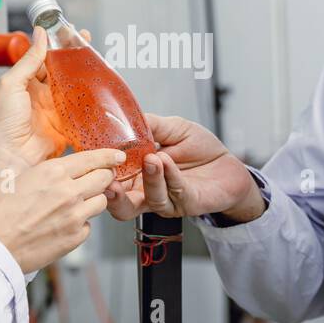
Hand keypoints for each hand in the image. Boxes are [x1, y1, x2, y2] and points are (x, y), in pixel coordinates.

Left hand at [0, 26, 93, 194]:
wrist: (11, 159)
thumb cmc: (2, 125)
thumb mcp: (11, 85)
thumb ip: (28, 60)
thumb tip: (39, 35)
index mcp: (25, 84)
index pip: (44, 58)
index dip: (57, 44)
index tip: (70, 31)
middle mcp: (41, 96)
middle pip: (62, 71)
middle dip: (75, 57)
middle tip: (87, 42)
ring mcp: (55, 111)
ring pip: (74, 89)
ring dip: (85, 76)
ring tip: (97, 61)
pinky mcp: (66, 127)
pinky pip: (81, 112)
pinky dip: (90, 102)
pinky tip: (98, 92)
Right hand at [0, 147, 122, 273]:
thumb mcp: (17, 179)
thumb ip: (45, 173)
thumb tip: (61, 171)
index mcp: (52, 172)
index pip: (94, 158)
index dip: (109, 157)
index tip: (117, 157)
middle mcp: (68, 192)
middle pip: (105, 178)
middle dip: (102, 178)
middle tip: (94, 181)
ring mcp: (74, 216)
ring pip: (101, 202)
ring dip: (91, 201)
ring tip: (72, 206)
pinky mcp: (75, 238)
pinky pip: (89, 226)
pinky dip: (81, 225)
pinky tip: (62, 226)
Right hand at [102, 114, 263, 222]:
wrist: (229, 165)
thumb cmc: (200, 150)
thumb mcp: (172, 128)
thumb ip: (150, 125)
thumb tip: (126, 118)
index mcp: (137, 175)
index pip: (111, 179)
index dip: (100, 172)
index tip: (94, 158)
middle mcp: (147, 192)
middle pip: (120, 204)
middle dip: (112, 194)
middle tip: (108, 178)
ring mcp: (167, 200)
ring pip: (149, 199)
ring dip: (149, 178)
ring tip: (151, 158)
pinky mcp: (186, 203)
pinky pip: (175, 192)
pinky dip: (170, 175)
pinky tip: (167, 161)